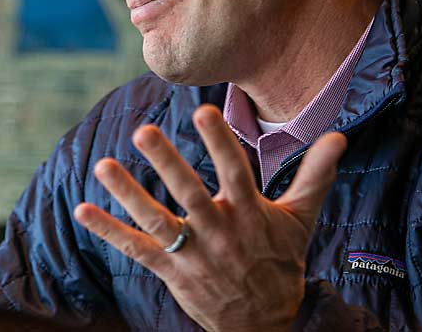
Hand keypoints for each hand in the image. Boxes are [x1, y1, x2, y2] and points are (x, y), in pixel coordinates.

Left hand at [73, 105, 345, 331]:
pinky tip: (82, 209)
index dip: (219, 142)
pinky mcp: (171, 271)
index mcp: (249, 212)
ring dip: (128, 194)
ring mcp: (192, 253)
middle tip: (143, 131)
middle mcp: (219, 232)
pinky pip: (136, 249)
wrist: (267, 324)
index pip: (234, 171)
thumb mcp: (302, 218)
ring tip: (103, 166)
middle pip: (189, 194)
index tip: (203, 111)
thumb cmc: (280, 260)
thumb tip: (339, 135)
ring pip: (157, 221)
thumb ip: (315, 175)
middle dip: (166, 163)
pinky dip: (108, 230)